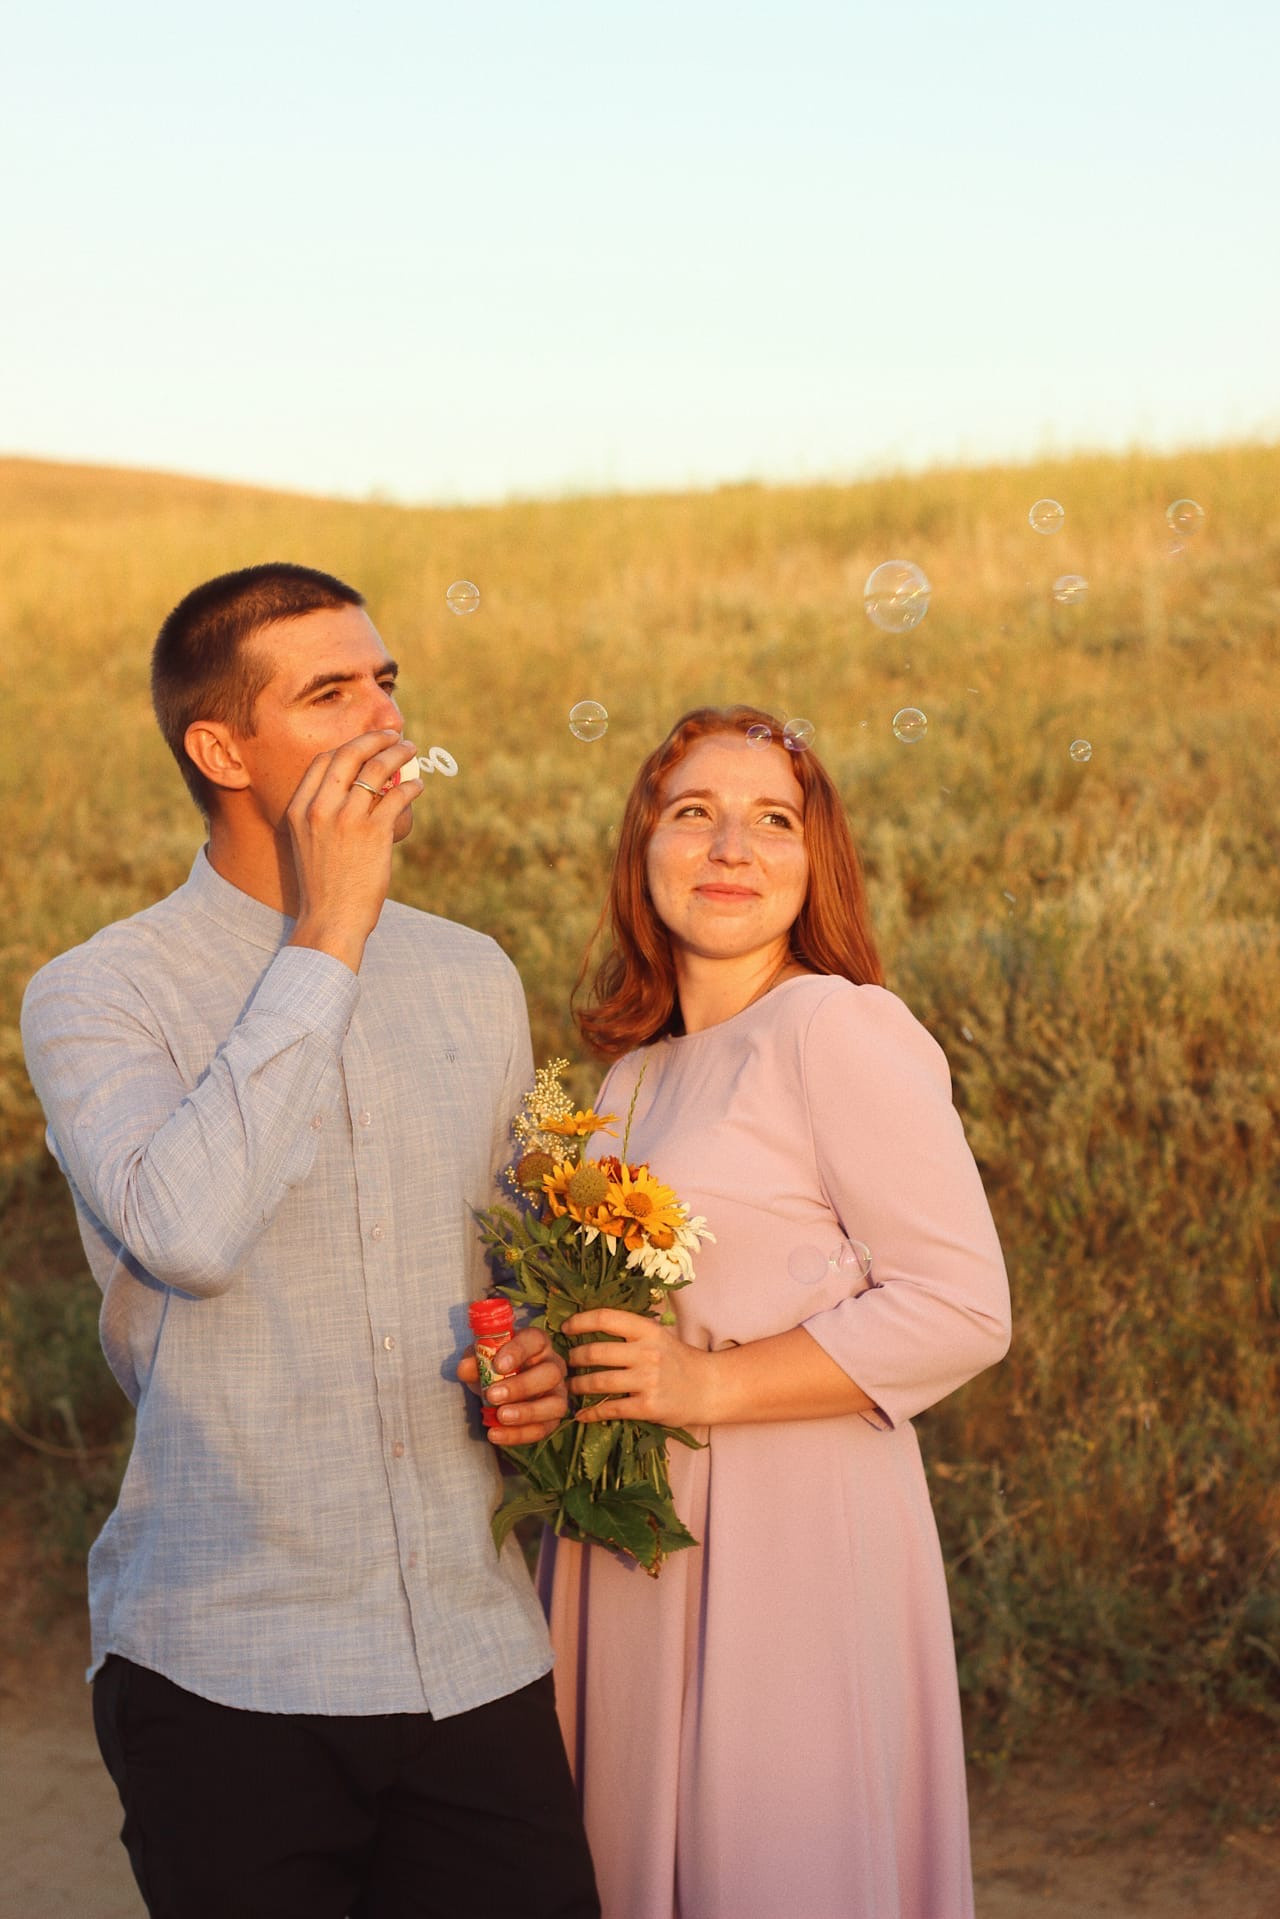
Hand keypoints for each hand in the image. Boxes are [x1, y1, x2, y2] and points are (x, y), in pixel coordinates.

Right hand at [286, 731, 422, 971]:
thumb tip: (357, 790)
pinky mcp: (374, 833)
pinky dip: (411, 786)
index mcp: (300, 810)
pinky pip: (397, 796)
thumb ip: (323, 815)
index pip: (322, 761)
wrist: (330, 920)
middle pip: (349, 755)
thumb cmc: (323, 886)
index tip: (366, 742)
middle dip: (375, 739)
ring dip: (398, 755)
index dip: (347, 745)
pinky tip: (417, 787)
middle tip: (394, 736)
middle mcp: (320, 809)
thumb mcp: (309, 844)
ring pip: (377, 769)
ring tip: (411, 751)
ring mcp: (346, 820)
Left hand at [457, 1327, 569, 1445]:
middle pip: (550, 1373)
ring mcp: (557, 1393)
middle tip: (492, 1395)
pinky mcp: (552, 1418)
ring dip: (527, 1413)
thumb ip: (473, 1361)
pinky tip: (495, 1434)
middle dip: (521, 1386)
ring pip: (555, 1404)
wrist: (499, 1387)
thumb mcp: (480, 1360)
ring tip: (500, 1417)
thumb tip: (464, 1368)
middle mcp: (554, 1366)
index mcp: (537, 1343)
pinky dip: (518, 1434)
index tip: (497, 1365)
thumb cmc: (494, 1367)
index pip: (535, 1340)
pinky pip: (542, 1429)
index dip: (518, 1352)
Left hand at [563, 1309, 714, 1426]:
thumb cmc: (678, 1360)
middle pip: (595, 1352)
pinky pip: (610, 1409)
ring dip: (577, 1386)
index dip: (580, 1321)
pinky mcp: (648, 1406)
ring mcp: (648, 1380)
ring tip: (571, 1387)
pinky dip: (591, 1413)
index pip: (606, 1318)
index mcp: (648, 1330)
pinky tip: (582, 1414)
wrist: (708, 1388)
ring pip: (598, 1382)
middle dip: (573, 1359)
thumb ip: (630, 1331)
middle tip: (566, 1363)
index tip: (565, 1328)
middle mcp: (647, 1352)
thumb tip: (589, 1325)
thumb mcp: (658, 1336)